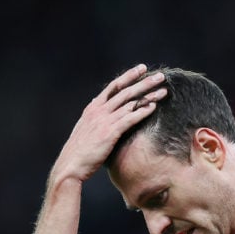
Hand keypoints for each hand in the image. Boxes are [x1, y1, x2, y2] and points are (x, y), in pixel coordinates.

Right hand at [52, 64, 166, 182]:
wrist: (70, 165)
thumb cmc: (79, 151)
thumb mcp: (84, 128)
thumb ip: (94, 117)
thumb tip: (99, 106)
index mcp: (93, 108)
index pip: (113, 86)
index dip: (128, 76)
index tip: (141, 68)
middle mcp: (99, 110)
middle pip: (125, 91)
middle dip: (144, 82)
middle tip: (160, 76)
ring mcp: (104, 121)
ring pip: (130, 103)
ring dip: (148, 96)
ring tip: (164, 90)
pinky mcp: (109, 133)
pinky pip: (129, 119)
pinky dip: (142, 111)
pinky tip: (154, 107)